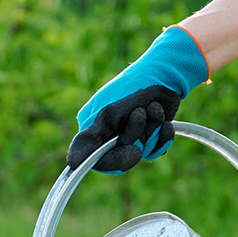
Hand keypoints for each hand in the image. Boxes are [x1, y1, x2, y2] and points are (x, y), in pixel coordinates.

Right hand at [69, 26, 209, 173]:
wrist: (165, 73)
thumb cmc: (132, 89)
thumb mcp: (108, 115)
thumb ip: (91, 140)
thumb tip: (72, 163)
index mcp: (94, 128)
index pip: (98, 160)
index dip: (116, 160)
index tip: (134, 152)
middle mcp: (111, 134)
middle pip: (123, 156)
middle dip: (137, 135)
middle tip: (140, 114)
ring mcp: (131, 134)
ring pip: (143, 152)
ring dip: (152, 129)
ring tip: (153, 108)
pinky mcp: (149, 134)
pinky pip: (157, 149)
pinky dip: (164, 135)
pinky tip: (165, 122)